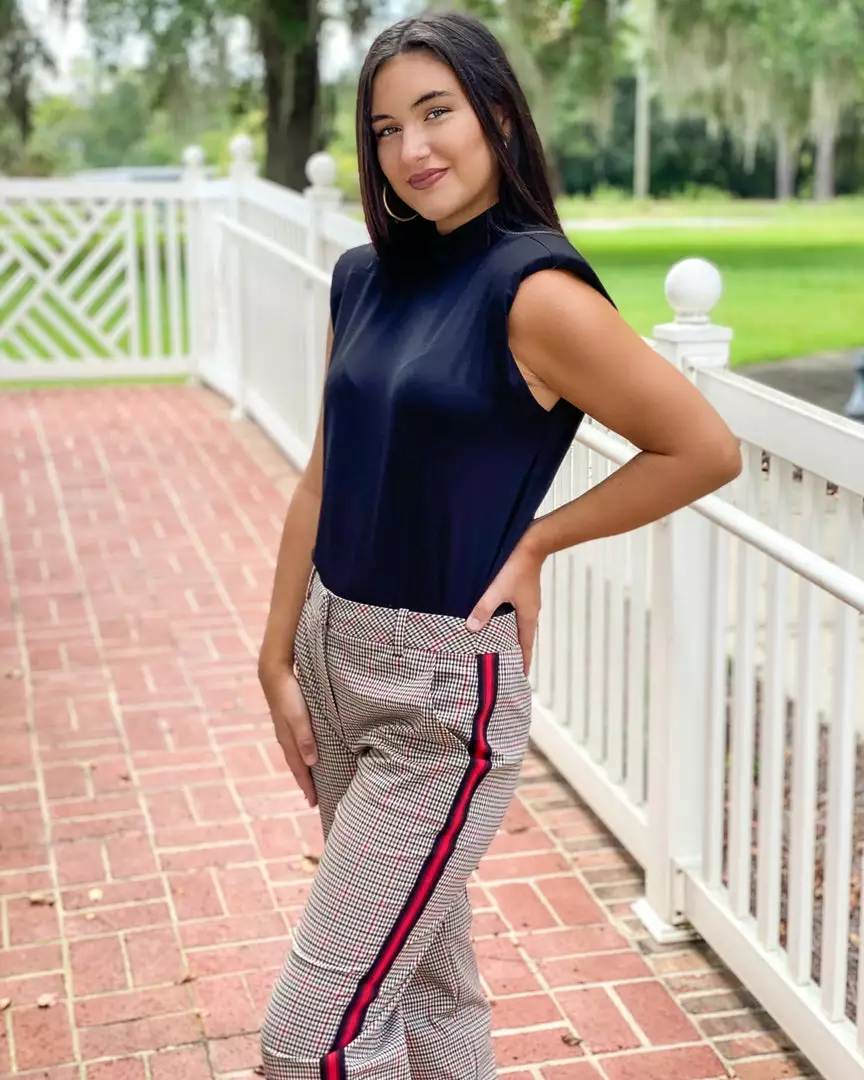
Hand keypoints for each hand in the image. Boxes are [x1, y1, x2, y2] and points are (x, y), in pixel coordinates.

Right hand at [258, 658, 318, 807]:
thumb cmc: (289, 692)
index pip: (300, 769)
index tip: (314, 803)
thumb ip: (305, 738)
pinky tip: (307, 752)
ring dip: (304, 768)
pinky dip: (303, 753)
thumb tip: (312, 763)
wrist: (274, 671)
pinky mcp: (288, 718)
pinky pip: (297, 742)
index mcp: (289, 740)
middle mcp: (286, 737)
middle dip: (305, 782)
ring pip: (296, 754)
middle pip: (297, 765)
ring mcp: (285, 728)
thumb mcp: (299, 716)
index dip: (307, 786)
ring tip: (311, 780)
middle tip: (314, 799)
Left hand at [465, 537, 544, 675]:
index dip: (522, 660)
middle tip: (503, 663)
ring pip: (518, 623)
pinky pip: (516, 612)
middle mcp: (531, 611)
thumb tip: (471, 629)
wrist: (532, 542)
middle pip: (523, 636)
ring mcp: (528, 600)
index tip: (520, 675)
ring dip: (509, 634)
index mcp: (528, 616)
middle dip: (514, 650)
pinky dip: (507, 620)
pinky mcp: (523, 590)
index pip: (526, 645)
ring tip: (496, 644)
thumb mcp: (496, 589)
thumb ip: (484, 609)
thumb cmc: (516, 567)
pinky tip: (495, 619)